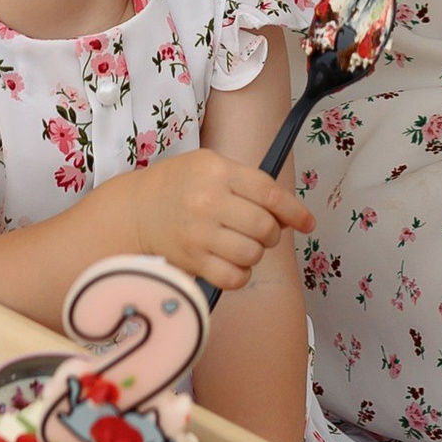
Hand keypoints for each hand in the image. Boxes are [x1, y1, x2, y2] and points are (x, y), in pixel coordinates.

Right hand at [96, 152, 312, 296]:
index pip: (270, 194)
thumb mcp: (210, 165)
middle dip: (272, 232)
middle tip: (262, 230)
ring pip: (253, 253)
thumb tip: (287, 212)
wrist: (133, 211)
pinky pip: (234, 277)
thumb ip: (248, 182)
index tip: (307, 223)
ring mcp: (199, 234)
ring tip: (243, 244)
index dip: (296, 211)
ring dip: (256, 252)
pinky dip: (241, 273)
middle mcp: (209, 202)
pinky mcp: (192, 261)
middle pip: (265, 227)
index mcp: (218, 171)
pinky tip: (232, 262)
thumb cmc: (178, 185)